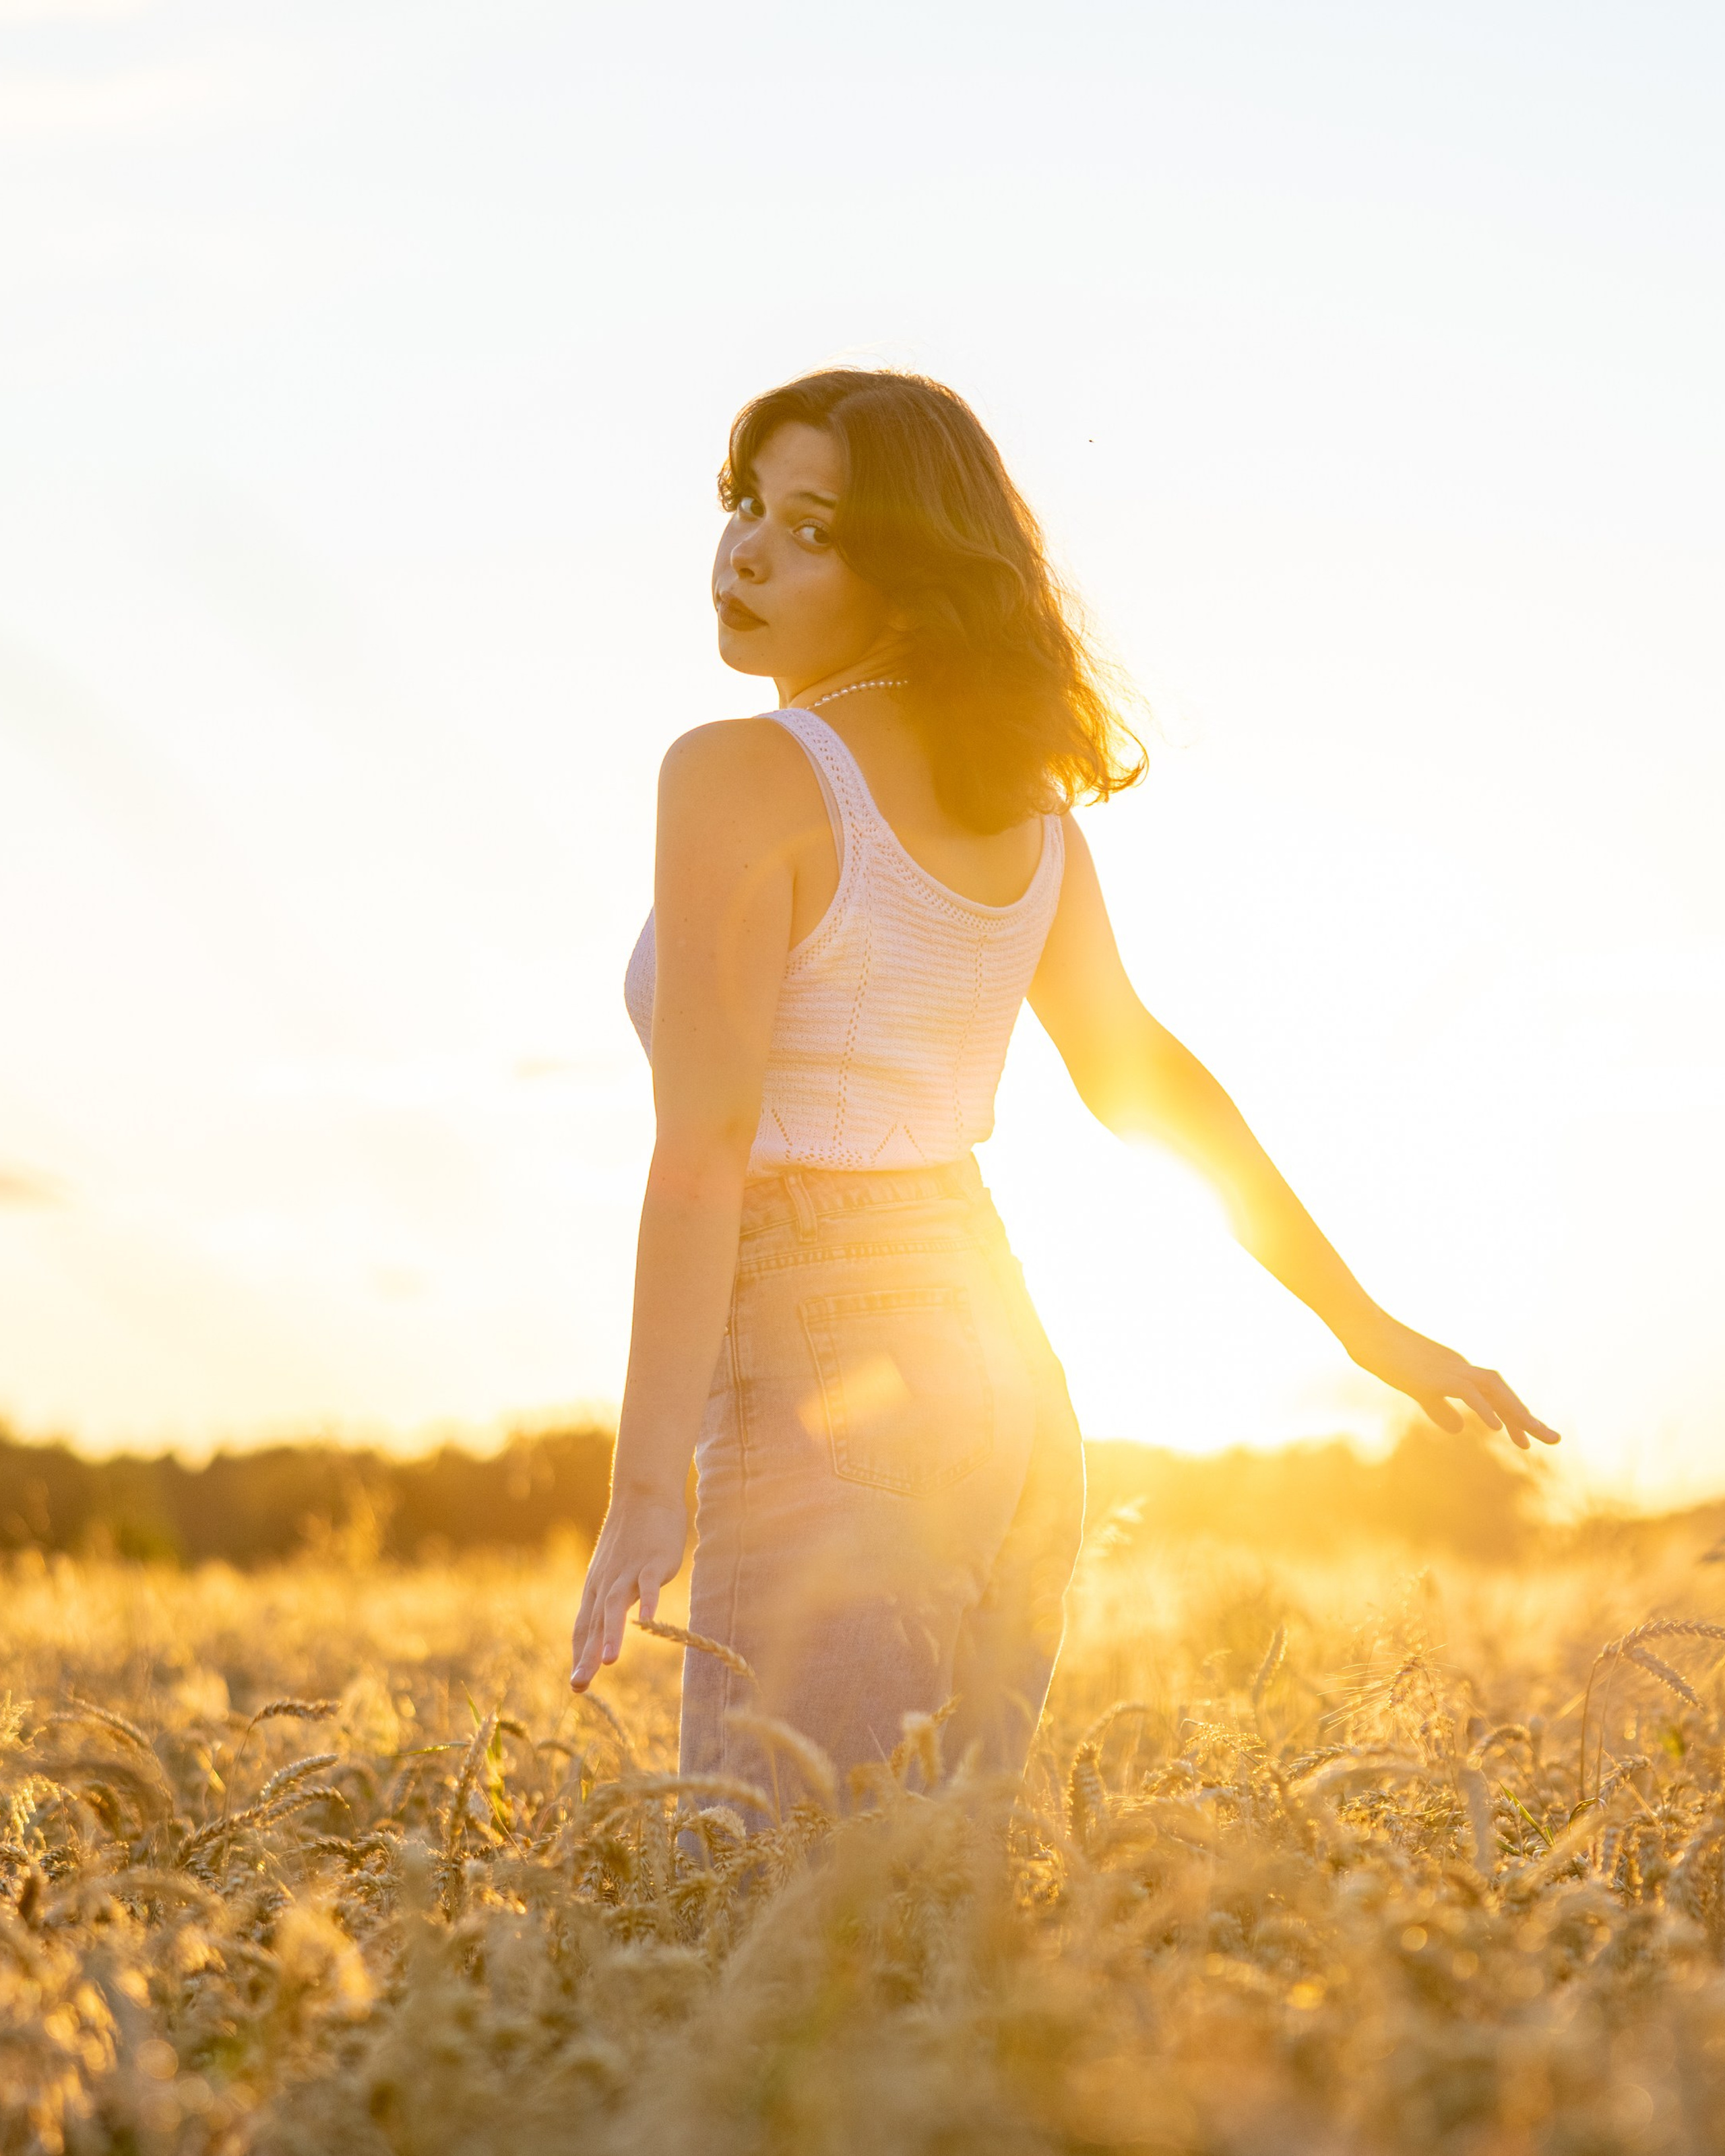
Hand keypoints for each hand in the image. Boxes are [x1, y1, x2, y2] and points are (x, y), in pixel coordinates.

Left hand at [569, 1488, 688, 1690]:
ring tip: (608, 1663)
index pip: (582, 1627)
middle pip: (593, 1623)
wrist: (643, 1493)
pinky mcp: (652, 1561)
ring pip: (615, 1606)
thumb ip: (611, 1596)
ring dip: (611, 1634)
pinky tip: (648, 1623)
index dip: (578, 1655)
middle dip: (585, 1657)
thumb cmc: (630, 1535)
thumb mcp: (614, 1568)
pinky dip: (649, 1602)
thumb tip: (604, 1626)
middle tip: (578, 1687)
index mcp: (596, 1588)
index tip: (576, 1686)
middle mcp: (606, 1583)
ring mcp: (628, 1571)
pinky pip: (649, 1584)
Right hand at [1343, 1310, 1560, 1451]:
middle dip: (1528, 1417)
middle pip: (1503, 1391)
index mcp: (1456, 1370)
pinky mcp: (1432, 1376)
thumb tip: (1459, 1429)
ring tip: (1535, 1435)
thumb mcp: (1415, 1388)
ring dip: (1516, 1413)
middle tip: (1554, 1440)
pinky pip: (1465, 1392)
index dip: (1514, 1415)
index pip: (1494, 1394)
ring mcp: (1447, 1370)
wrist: (1363, 1328)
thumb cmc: (1383, 1355)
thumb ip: (1438, 1408)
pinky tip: (1497, 1428)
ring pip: (1493, 1389)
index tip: (1530, 1438)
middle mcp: (1459, 1367)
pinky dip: (1484, 1408)